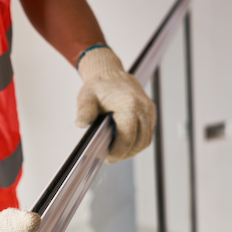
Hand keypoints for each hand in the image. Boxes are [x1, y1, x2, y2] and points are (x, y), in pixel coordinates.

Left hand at [76, 47, 156, 163]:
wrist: (110, 73)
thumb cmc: (99, 86)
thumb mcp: (86, 97)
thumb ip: (84, 110)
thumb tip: (81, 123)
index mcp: (129, 105)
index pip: (128, 137)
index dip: (118, 151)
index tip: (108, 158)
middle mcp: (143, 108)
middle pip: (140, 142)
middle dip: (125, 153)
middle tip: (111, 157)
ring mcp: (149, 111)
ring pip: (146, 140)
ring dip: (132, 150)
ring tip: (117, 151)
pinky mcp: (150, 113)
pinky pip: (147, 134)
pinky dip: (137, 142)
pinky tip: (123, 143)